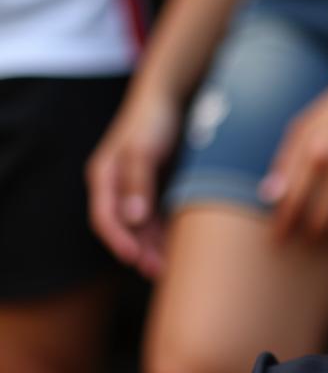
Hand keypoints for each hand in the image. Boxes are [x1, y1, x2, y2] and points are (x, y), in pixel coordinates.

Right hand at [87, 89, 177, 277]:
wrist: (169, 100)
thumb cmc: (152, 121)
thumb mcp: (143, 150)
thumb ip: (137, 182)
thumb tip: (132, 218)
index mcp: (104, 177)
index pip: (105, 217)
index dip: (118, 240)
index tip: (133, 259)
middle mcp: (116, 187)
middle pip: (124, 228)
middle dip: (139, 251)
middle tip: (157, 272)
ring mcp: (135, 189)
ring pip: (142, 227)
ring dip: (153, 247)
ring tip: (169, 268)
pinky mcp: (154, 189)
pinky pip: (157, 218)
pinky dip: (165, 234)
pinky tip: (179, 248)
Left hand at [258, 76, 327, 241]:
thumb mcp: (304, 129)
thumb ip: (285, 162)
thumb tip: (268, 197)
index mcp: (314, 153)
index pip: (292, 201)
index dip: (282, 225)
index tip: (275, 241)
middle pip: (318, 220)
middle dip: (307, 233)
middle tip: (302, 241)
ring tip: (324, 233)